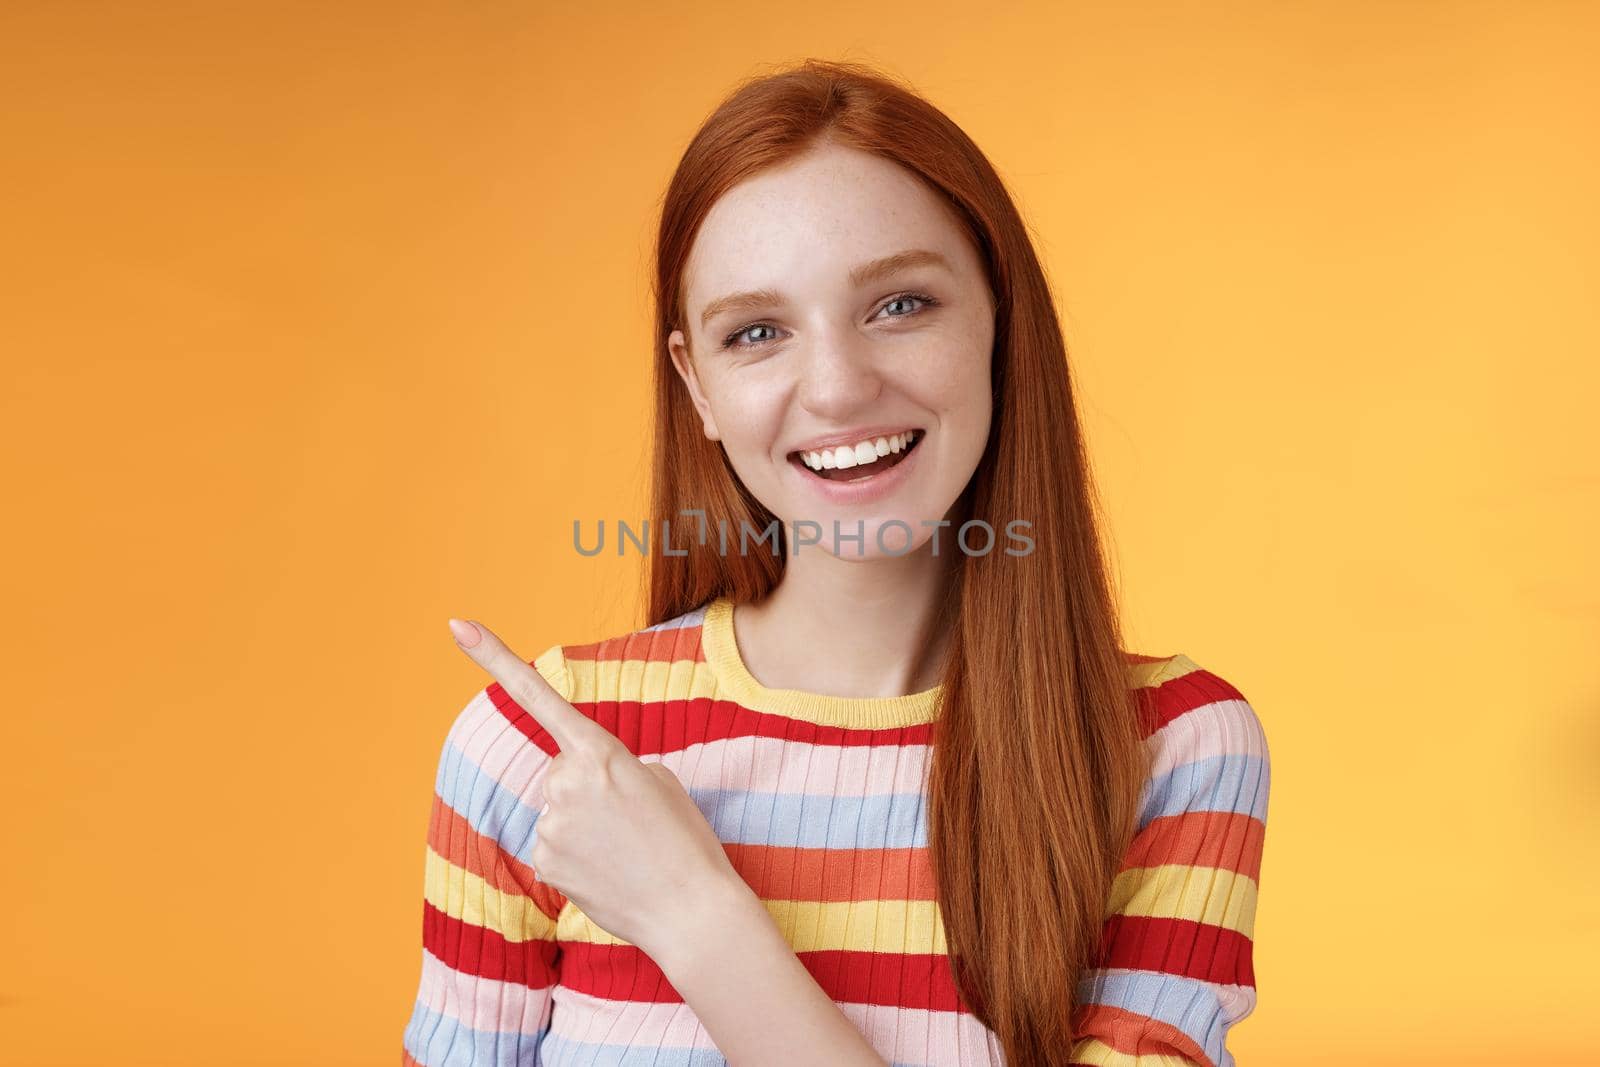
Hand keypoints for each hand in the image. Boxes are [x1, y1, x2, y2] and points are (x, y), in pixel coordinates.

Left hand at [445, 616, 744, 957]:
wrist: (691, 911)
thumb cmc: (685, 840)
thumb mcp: (658, 780)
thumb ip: (611, 766)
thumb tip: (581, 785)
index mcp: (599, 751)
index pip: (539, 697)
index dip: (495, 658)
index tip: (458, 625)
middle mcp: (565, 782)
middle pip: (561, 772)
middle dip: (589, 789)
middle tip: (631, 819)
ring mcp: (550, 825)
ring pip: (557, 811)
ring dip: (585, 826)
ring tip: (626, 849)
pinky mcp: (544, 862)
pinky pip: (554, 846)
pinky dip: (579, 857)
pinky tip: (609, 871)